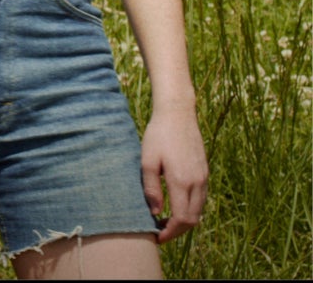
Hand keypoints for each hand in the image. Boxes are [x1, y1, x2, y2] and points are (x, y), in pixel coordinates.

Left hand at [141, 107, 206, 241]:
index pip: (182, 219)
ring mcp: (204, 177)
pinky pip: (201, 199)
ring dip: (185, 221)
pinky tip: (175, 206)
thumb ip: (151, 189)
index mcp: (182, 181)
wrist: (178, 115)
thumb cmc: (158, 136)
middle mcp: (197, 182)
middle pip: (193, 219)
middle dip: (177, 230)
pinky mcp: (205, 172)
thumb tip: (155, 213)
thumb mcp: (147, 161)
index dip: (170, 233)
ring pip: (199, 210)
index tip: (156, 237)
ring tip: (164, 221)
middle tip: (158, 232)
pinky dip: (190, 209)